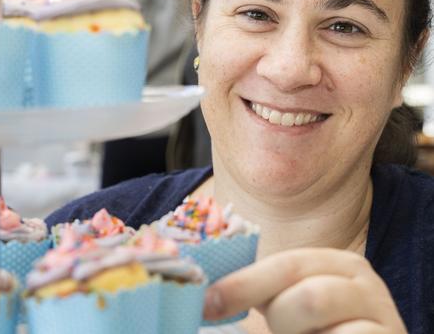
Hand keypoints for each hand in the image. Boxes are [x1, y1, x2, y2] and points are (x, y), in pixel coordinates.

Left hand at [203, 248, 406, 333]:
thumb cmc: (315, 332)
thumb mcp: (287, 305)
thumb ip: (256, 292)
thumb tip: (206, 295)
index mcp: (334, 263)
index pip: (284, 265)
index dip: (241, 285)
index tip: (207, 305)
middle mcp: (364, 283)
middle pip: (306, 296)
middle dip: (281, 321)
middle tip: (278, 331)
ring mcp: (384, 317)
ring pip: (321, 315)